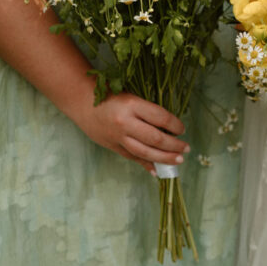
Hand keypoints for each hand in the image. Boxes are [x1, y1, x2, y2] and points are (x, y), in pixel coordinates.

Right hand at [69, 92, 189, 172]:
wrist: (81, 102)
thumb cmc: (111, 95)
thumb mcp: (132, 97)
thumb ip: (148, 111)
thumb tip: (170, 127)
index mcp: (132, 105)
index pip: (161, 117)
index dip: (175, 125)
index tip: (182, 129)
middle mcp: (125, 122)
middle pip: (155, 138)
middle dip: (174, 145)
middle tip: (186, 148)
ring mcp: (118, 137)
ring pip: (145, 152)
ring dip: (164, 158)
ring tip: (178, 160)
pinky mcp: (112, 146)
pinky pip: (132, 157)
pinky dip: (146, 164)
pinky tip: (157, 170)